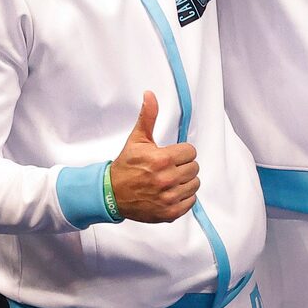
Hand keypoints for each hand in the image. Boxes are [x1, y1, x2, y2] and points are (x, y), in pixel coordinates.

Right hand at [109, 91, 197, 222]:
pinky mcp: (170, 212)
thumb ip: (148, 117)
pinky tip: (170, 193)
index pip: (190, 151)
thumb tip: (150, 95)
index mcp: (162, 159)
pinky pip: (191, 201)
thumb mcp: (137, 140)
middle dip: (183, 166)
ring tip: (170, 180)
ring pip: (195, 184)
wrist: (111, 194)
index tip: (170, 156)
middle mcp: (167, 179)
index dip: (181, 152)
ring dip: (185, 182)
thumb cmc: (126, 166)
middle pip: (194, 168)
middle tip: (169, 168)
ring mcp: (170, 197)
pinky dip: (184, 198)